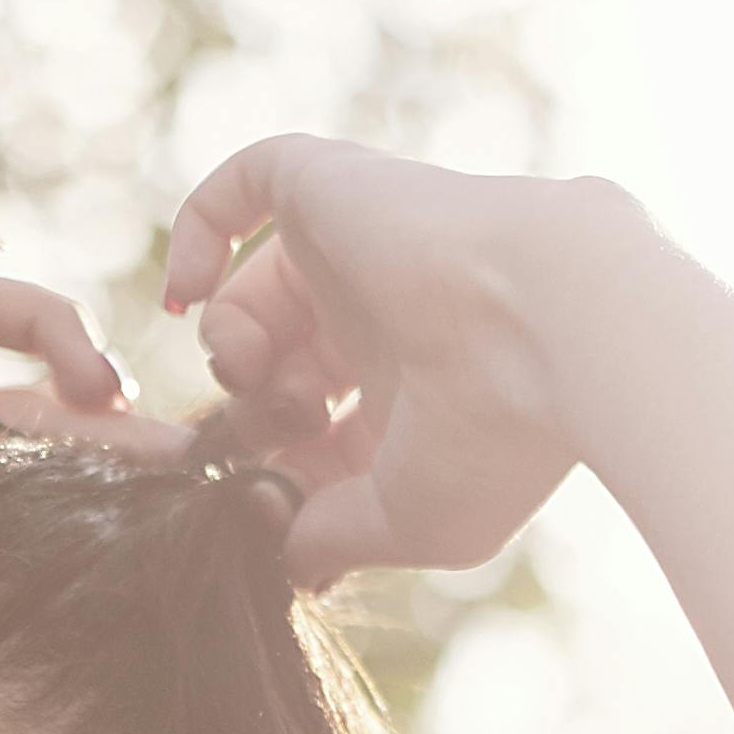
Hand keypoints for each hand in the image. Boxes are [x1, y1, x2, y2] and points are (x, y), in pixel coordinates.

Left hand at [162, 138, 619, 587]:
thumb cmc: (500, 432)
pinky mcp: (333, 186)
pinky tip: (181, 297)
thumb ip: (335, 534)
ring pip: (257, 287)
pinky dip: (196, 227)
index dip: (280, 474)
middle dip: (248, 415)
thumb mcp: (413, 519)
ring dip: (228, 342)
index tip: (267, 512)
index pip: (322, 434)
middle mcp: (390, 318)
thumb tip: (287, 554)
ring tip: (245, 372)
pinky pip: (246, 179)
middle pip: (282, 366)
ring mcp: (362, 250)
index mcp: (418, 393)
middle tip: (248, 441)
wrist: (551, 324)